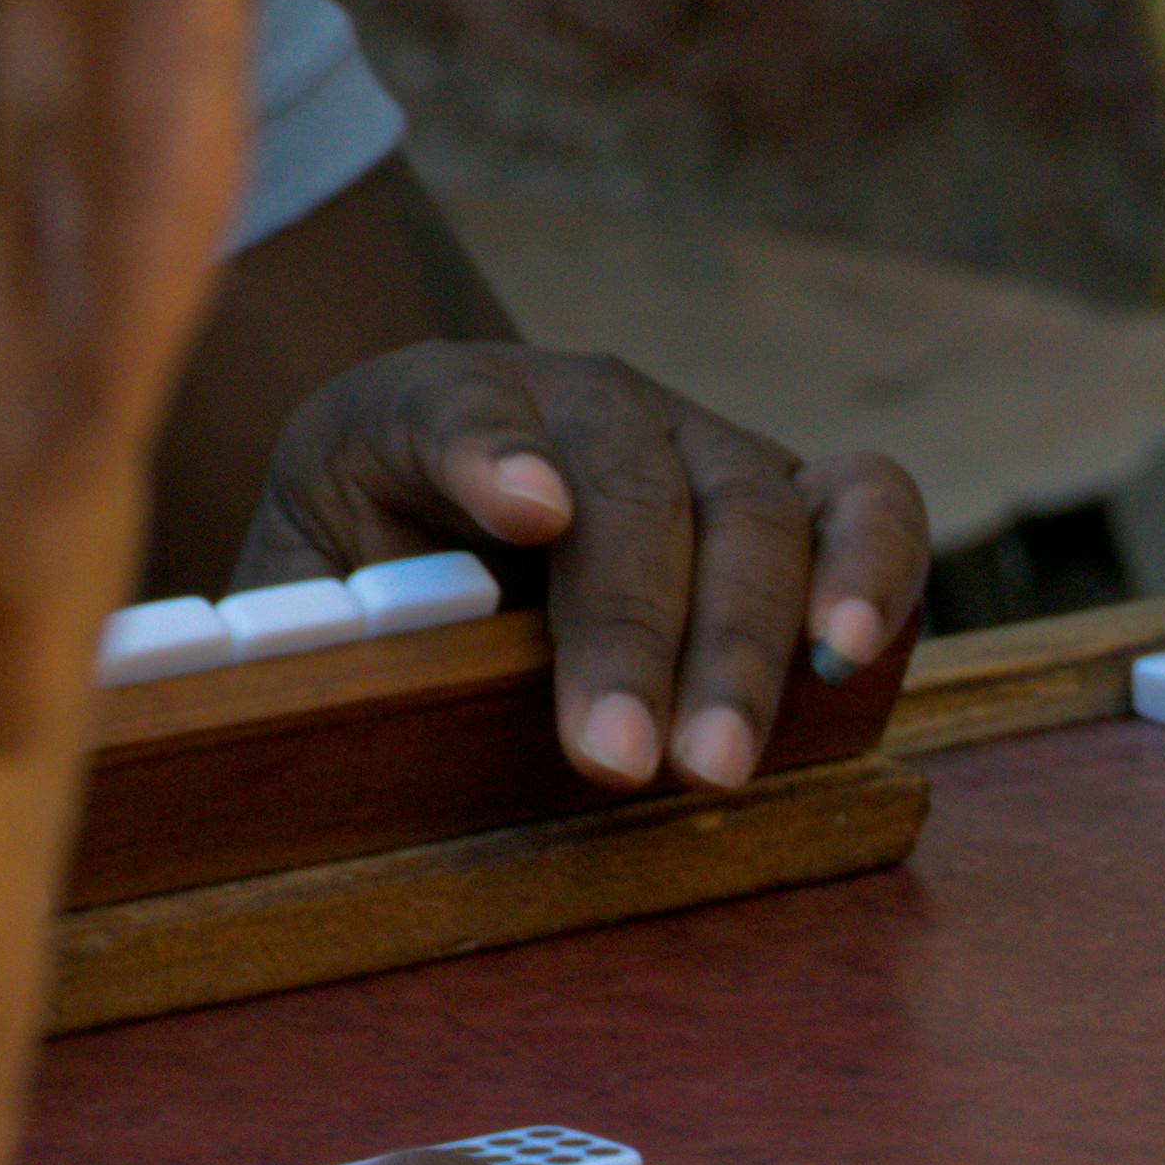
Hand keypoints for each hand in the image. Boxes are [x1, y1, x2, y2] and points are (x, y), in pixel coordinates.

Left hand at [241, 341, 930, 789]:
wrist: (459, 550)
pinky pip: (864, 499)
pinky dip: (874, 565)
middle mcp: (576, 399)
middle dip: (630, 630)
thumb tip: (290, 703)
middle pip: (625, 484)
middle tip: (618, 763)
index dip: (489, 452)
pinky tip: (852, 651)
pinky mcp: (788, 493)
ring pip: (747, 503)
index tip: (526, 512)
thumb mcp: (307, 608)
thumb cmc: (377, 597)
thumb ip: (313, 638)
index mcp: (422, 408)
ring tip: (718, 765)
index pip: (451, 408)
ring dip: (742, 642)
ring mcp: (693, 437)